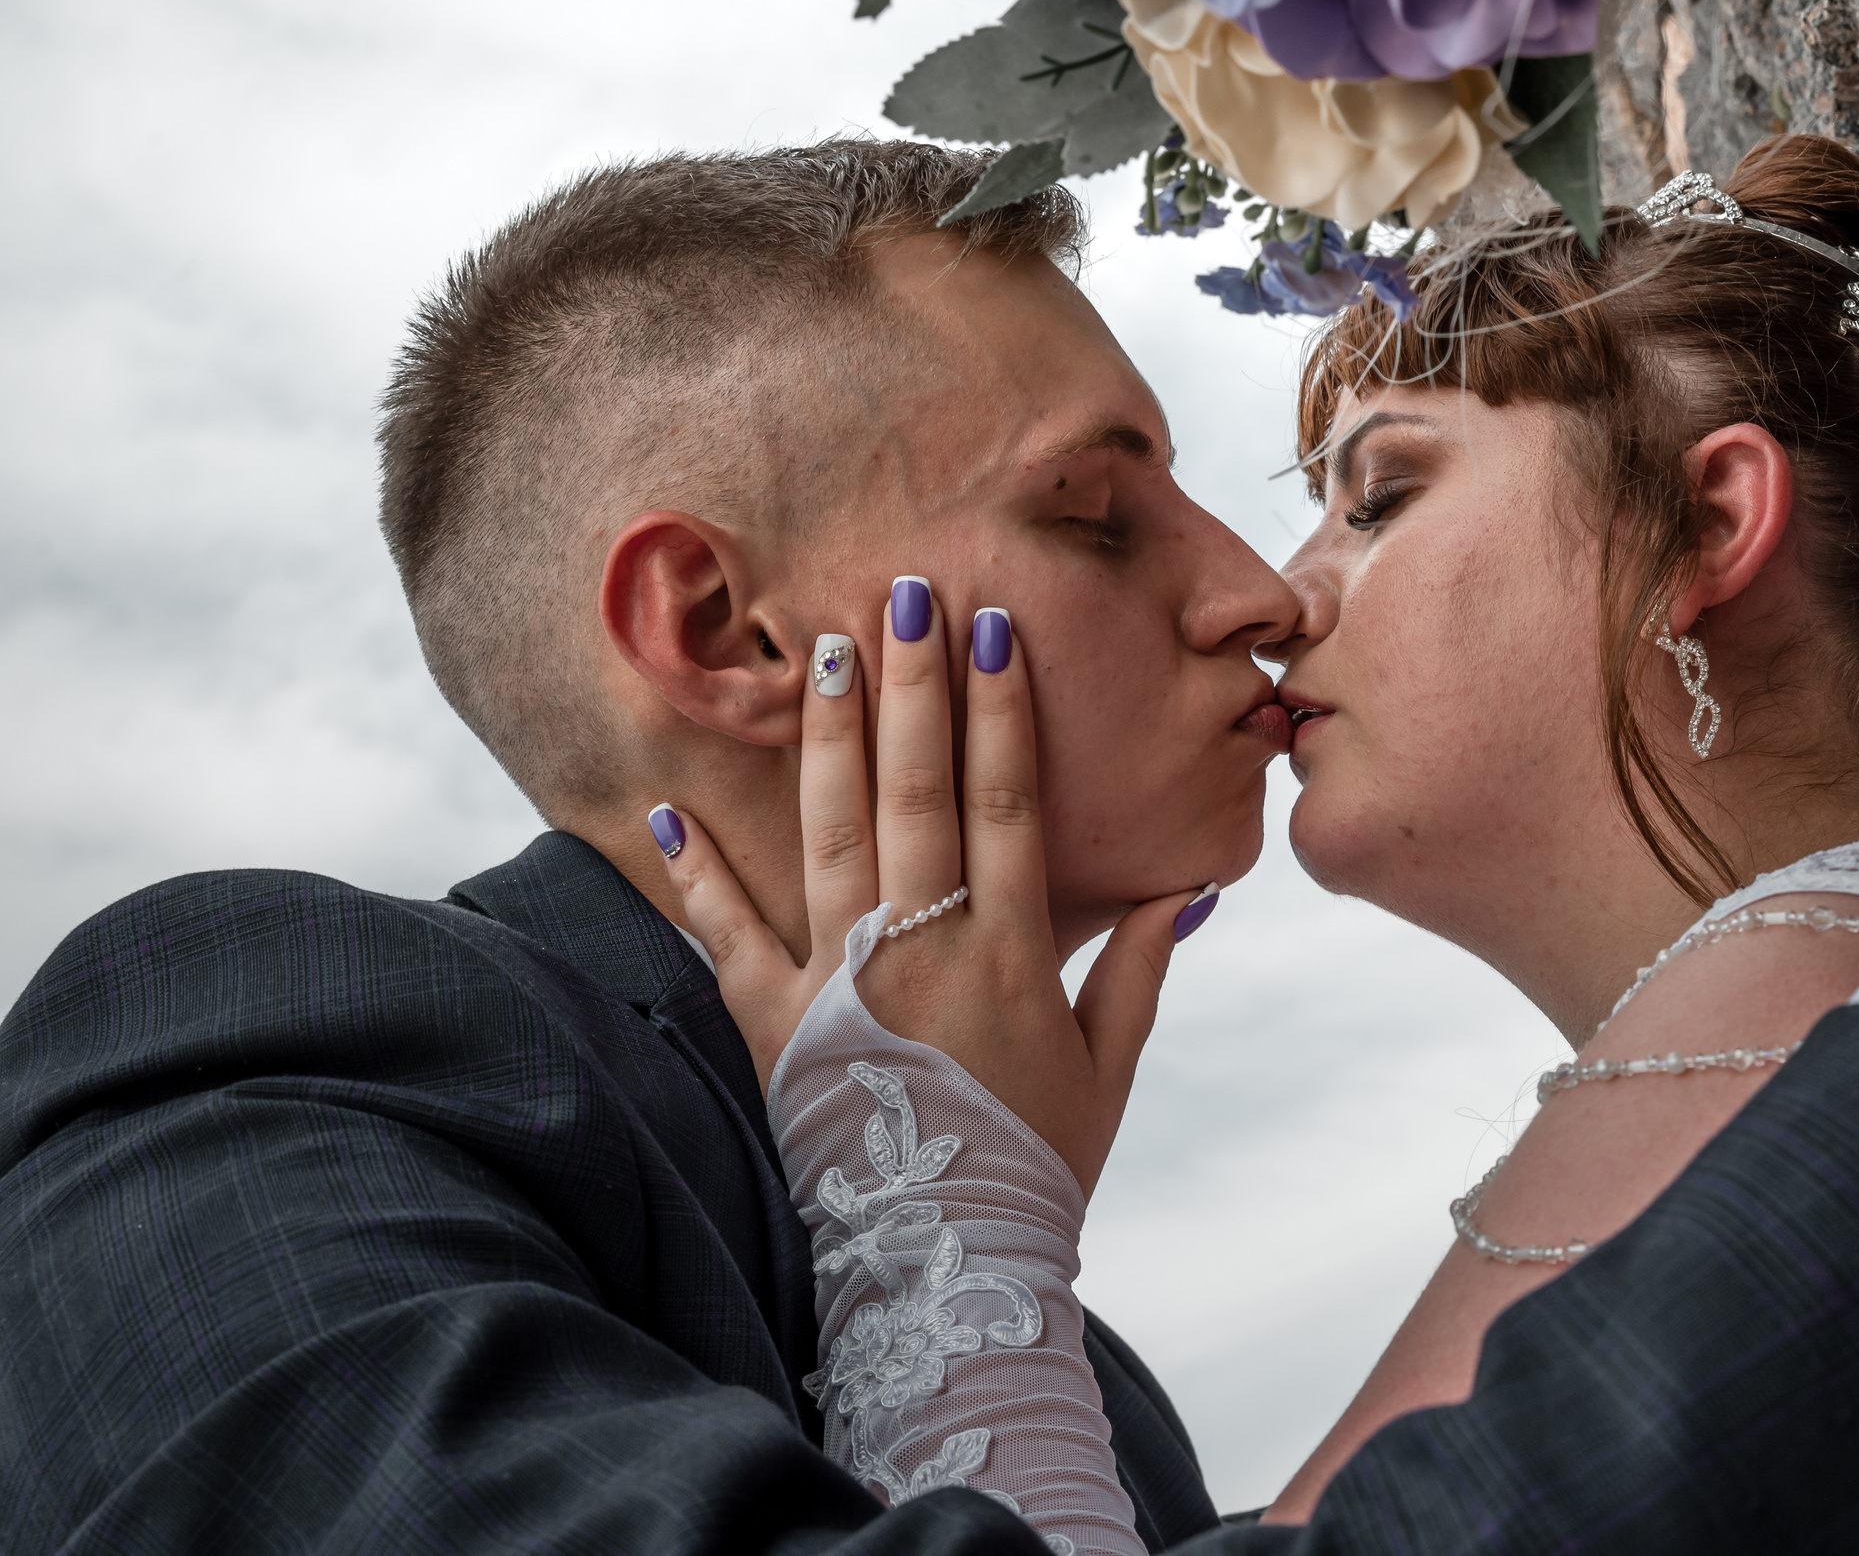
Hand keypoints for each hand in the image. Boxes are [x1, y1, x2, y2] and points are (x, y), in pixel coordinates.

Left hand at [647, 580, 1204, 1193]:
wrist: (950, 1267)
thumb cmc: (1040, 1165)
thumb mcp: (1108, 1069)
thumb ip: (1140, 969)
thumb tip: (1190, 886)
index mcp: (1014, 954)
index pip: (1008, 803)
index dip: (1001, 711)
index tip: (992, 630)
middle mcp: (925, 952)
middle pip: (917, 793)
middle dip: (912, 687)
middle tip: (906, 593)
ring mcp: (843, 984)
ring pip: (832, 834)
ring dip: (830, 736)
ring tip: (826, 647)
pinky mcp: (776, 1026)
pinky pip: (727, 936)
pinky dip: (695, 871)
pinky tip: (665, 805)